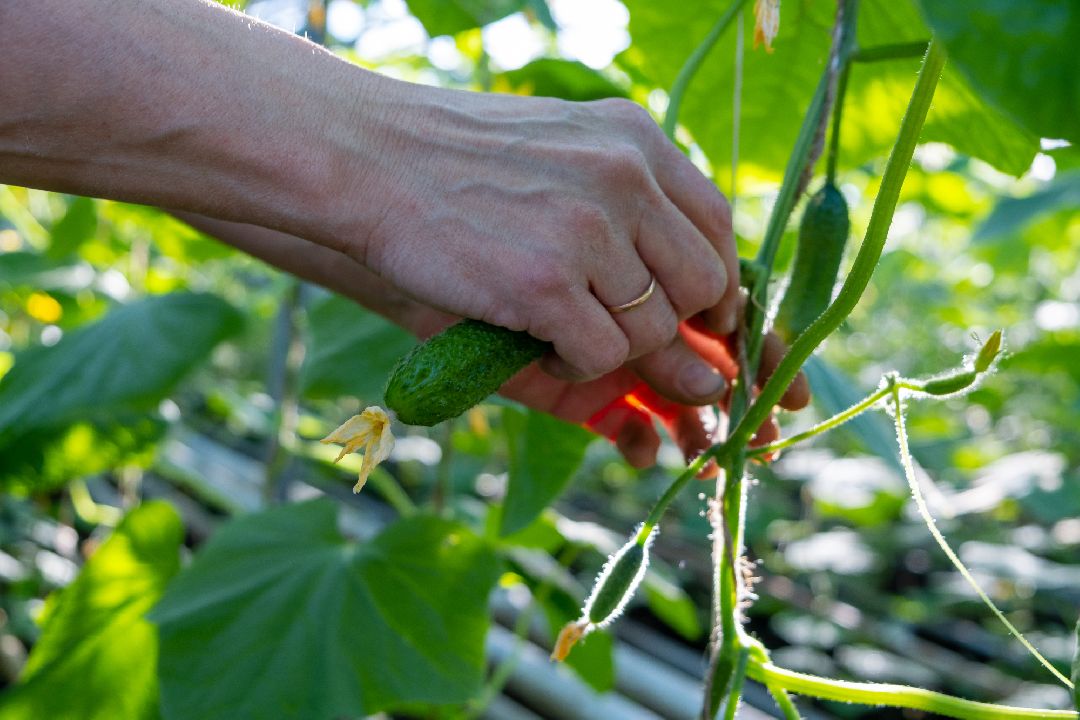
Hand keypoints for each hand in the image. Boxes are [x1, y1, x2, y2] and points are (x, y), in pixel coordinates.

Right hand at [346, 89, 739, 381]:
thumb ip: (632, 206)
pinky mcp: (544, 284)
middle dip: (672, 325)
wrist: (368, 157)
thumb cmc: (460, 162)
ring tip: (560, 330)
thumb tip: (699, 298)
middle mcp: (624, 178)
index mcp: (635, 139)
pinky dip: (573, 366)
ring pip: (651, 330)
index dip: (714, 281)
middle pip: (699, 284)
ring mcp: (586, 231)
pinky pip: (600, 356)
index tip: (695, 312)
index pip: (715, 224)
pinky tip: (537, 343)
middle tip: (620, 329)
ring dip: (612, 348)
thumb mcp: (562, 153)